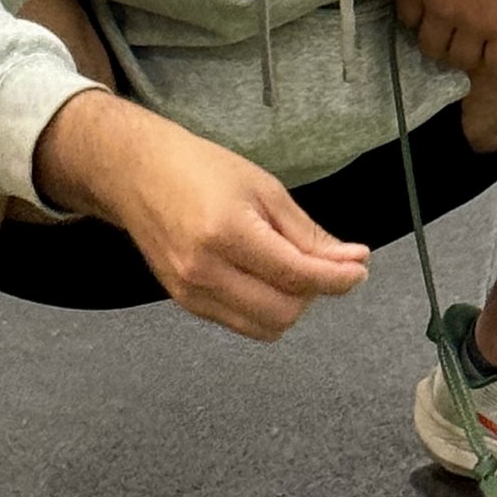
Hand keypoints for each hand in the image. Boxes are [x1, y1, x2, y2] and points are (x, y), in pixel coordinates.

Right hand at [33, 91, 369, 337]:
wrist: (138, 174)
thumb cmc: (200, 170)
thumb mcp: (264, 189)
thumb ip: (308, 234)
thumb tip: (352, 260)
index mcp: (226, 233)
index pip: (297, 275)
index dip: (338, 278)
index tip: (359, 269)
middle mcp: (204, 270)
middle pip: (284, 312)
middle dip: (313, 292)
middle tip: (320, 264)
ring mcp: (191, 292)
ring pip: (265, 327)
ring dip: (290, 305)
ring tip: (288, 270)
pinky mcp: (185, 302)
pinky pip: (241, 323)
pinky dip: (264, 308)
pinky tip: (263, 277)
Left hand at [395, 0, 496, 78]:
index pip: (408, 17)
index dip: (422, 18)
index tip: (433, 16)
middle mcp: (442, 8)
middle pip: (431, 45)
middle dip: (442, 42)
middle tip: (457, 35)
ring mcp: (475, 24)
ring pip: (462, 60)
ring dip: (470, 54)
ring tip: (481, 45)